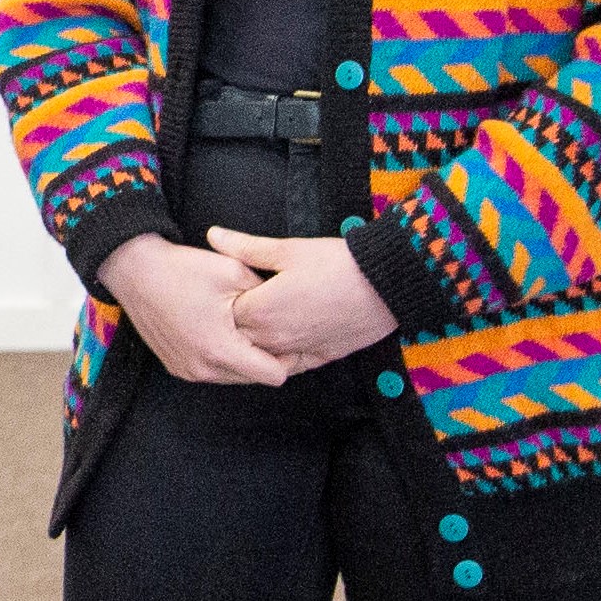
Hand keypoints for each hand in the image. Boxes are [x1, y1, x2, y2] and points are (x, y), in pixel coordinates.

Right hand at [96, 233, 291, 386]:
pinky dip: (223, 357)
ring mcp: (186, 370)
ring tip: (247, 329)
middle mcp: (202, 368)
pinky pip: (213, 371)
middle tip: (272, 330)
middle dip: (267, 357)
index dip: (289, 357)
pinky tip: (224, 332)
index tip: (290, 335)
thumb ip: (267, 297)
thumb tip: (290, 312)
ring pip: (234, 377)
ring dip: (245, 358)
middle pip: (255, 379)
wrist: (133, 269)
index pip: (274, 375)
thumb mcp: (235, 272)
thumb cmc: (182, 269)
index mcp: (220, 349)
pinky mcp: (176, 366)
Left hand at [204, 226, 399, 371]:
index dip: (222, 298)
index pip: (222, 312)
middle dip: (232, 323)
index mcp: (259, 310)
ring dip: (252, 343)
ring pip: (258, 355)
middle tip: (237, 304)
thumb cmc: (338, 263)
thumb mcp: (288, 250)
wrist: (387, 286)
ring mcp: (294, 351)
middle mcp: (272, 338)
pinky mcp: (316, 359)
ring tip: (257, 323)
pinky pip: (285, 366)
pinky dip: (276, 358)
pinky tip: (276, 345)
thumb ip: (245, 247)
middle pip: (236, 337)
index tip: (225, 287)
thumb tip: (213, 234)